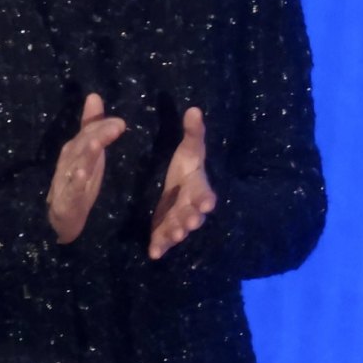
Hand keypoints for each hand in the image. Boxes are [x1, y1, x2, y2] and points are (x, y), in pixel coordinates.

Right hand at [46, 94, 126, 243]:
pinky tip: (84, 174)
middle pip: (83, 145)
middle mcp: (71, 162)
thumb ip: (92, 126)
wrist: (61, 218)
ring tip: (98, 143)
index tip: (120, 121)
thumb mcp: (89, 152)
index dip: (101, 126)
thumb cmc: (79, 181)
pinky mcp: (67, 200)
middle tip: (117, 125)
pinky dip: (77, 181)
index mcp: (77, 150)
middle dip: (98, 134)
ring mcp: (67, 181)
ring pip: (77, 164)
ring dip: (87, 153)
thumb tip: (94, 96)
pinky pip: (72, 189)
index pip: (88, 133)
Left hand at [148, 106, 213, 259]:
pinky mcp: (165, 230)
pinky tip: (154, 253)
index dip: (205, 197)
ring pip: (179, 228)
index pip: (203, 191)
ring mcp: (179, 219)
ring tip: (173, 235)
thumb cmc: (183, 166)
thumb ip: (193, 133)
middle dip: (192, 217)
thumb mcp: (189, 150)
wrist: (176, 189)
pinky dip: (160, 246)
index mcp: (196, 185)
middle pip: (194, 213)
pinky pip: (163, 240)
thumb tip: (194, 109)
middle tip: (189, 222)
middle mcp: (191, 205)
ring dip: (177, 232)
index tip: (208, 202)